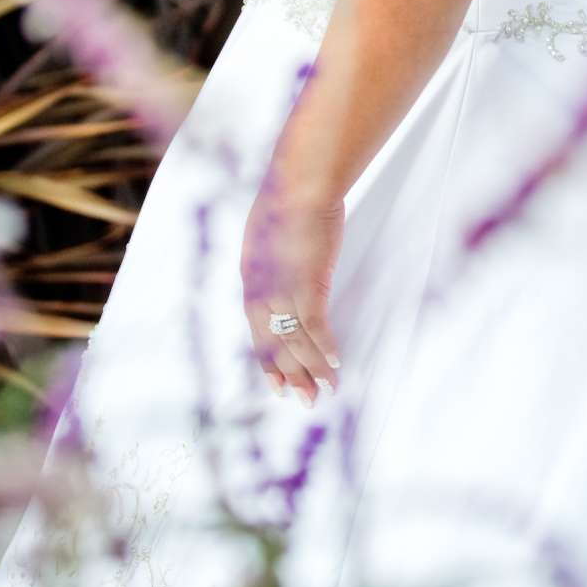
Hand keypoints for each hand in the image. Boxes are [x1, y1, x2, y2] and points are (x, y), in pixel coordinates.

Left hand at [241, 165, 342, 402]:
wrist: (300, 185)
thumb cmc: (289, 201)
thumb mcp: (269, 237)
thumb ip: (274, 262)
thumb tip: (286, 272)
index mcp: (250, 282)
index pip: (258, 333)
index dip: (269, 363)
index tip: (278, 386)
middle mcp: (260, 293)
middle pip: (275, 346)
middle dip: (291, 376)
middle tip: (305, 401)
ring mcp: (282, 291)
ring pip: (296, 342)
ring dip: (312, 369)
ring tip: (327, 389)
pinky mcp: (307, 285)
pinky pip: (316, 327)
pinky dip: (326, 348)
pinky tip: (336, 364)